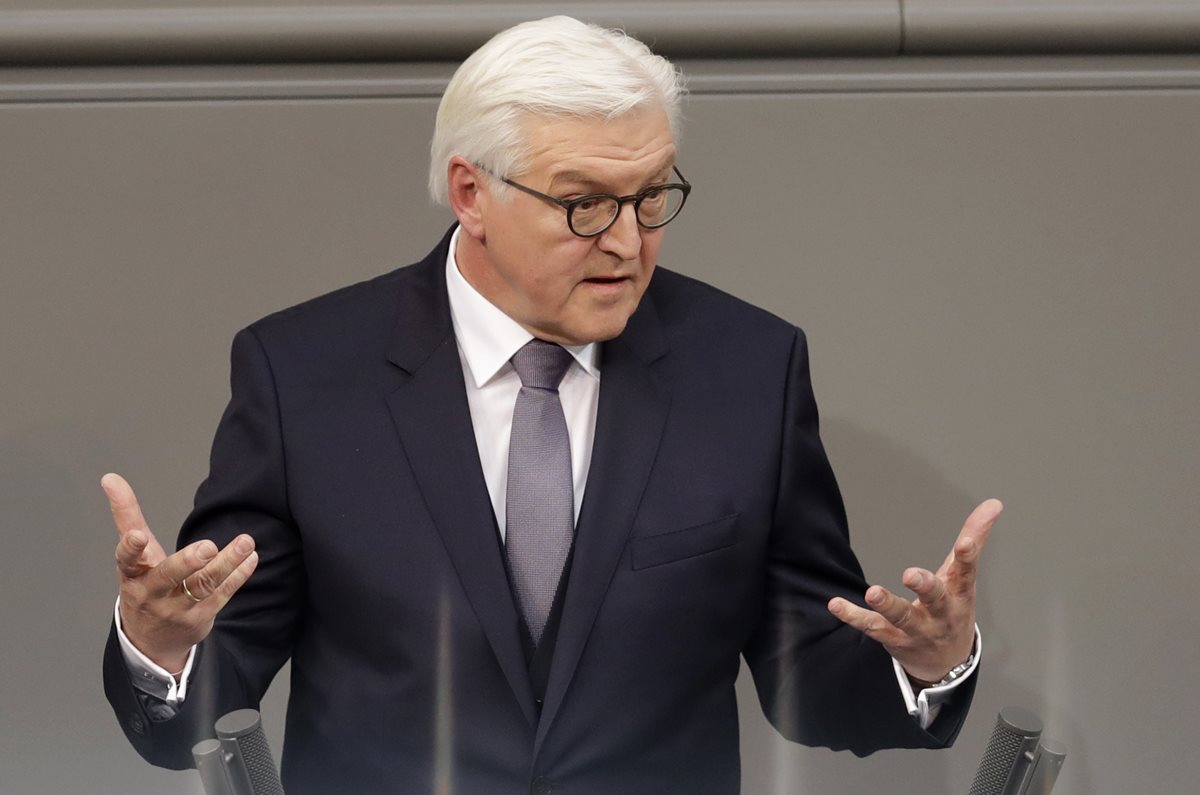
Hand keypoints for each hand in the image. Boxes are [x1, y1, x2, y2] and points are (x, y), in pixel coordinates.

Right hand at [103, 473, 257, 672]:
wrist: (151, 640)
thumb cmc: (143, 584)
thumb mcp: (132, 555)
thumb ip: (126, 515)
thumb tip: (110, 477)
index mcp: (132, 575)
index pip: (126, 561)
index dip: (130, 548)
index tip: (137, 535)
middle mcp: (152, 593)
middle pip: (168, 577)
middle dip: (187, 563)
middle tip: (207, 546)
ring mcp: (177, 608)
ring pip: (203, 585)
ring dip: (226, 564)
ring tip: (245, 542)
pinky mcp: (201, 617)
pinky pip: (222, 595)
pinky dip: (238, 576)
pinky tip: (250, 558)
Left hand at [827, 499, 1001, 683]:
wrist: (947, 663)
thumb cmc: (954, 608)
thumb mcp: (964, 575)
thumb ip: (974, 537)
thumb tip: (994, 503)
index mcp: (959, 592)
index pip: (966, 572)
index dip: (968, 556)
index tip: (966, 542)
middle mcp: (940, 612)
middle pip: (935, 598)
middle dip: (925, 586)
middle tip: (910, 574)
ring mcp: (917, 628)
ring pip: (902, 617)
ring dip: (888, 605)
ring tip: (873, 592)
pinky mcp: (893, 638)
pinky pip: (872, 628)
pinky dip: (854, 617)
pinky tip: (835, 604)